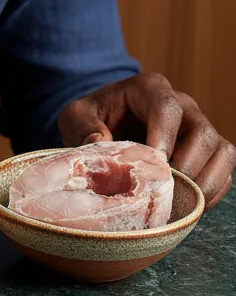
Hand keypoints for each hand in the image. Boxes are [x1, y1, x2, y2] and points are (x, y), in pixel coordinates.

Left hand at [59, 72, 233, 207]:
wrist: (103, 124)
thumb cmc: (91, 117)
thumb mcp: (75, 116)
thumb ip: (83, 126)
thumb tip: (100, 142)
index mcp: (149, 89)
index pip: (167, 108)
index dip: (164, 137)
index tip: (154, 163)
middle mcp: (182, 105)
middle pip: (202, 131)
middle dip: (187, 164)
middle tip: (164, 189)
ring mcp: (198, 129)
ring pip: (222, 151)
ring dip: (205, 181)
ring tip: (178, 202)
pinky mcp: (207, 153)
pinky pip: (224, 172)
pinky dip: (211, 191)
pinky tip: (187, 206)